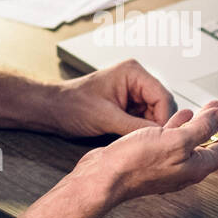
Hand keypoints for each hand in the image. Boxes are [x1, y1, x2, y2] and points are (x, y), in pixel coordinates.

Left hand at [50, 59, 174, 137]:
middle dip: (157, 125)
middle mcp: (136, 80)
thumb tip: (158, 138)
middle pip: (162, 105)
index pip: (163, 96)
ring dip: (148, 130)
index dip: (164, 119)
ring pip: (154, 114)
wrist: (53, 110)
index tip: (159, 139)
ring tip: (138, 144)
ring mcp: (133, 93)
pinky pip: (143, 120)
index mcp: (133, 72)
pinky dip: (140, 131)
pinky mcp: (128, 105)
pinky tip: (132, 140)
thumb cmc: (72, 105)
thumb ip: (134, 127)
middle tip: (151, 144)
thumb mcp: (105, 118)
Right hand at [72, 101, 217, 204]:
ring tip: (209, 108)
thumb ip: (202, 128)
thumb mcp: (177, 141)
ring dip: (203, 123)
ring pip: (194, 141)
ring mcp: (169, 164)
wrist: (105, 177)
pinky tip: (180, 117)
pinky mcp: (153, 159)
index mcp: (196, 166)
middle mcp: (185, 168)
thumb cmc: (136, 164)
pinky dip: (182, 126)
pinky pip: (175, 141)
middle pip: (212, 145)